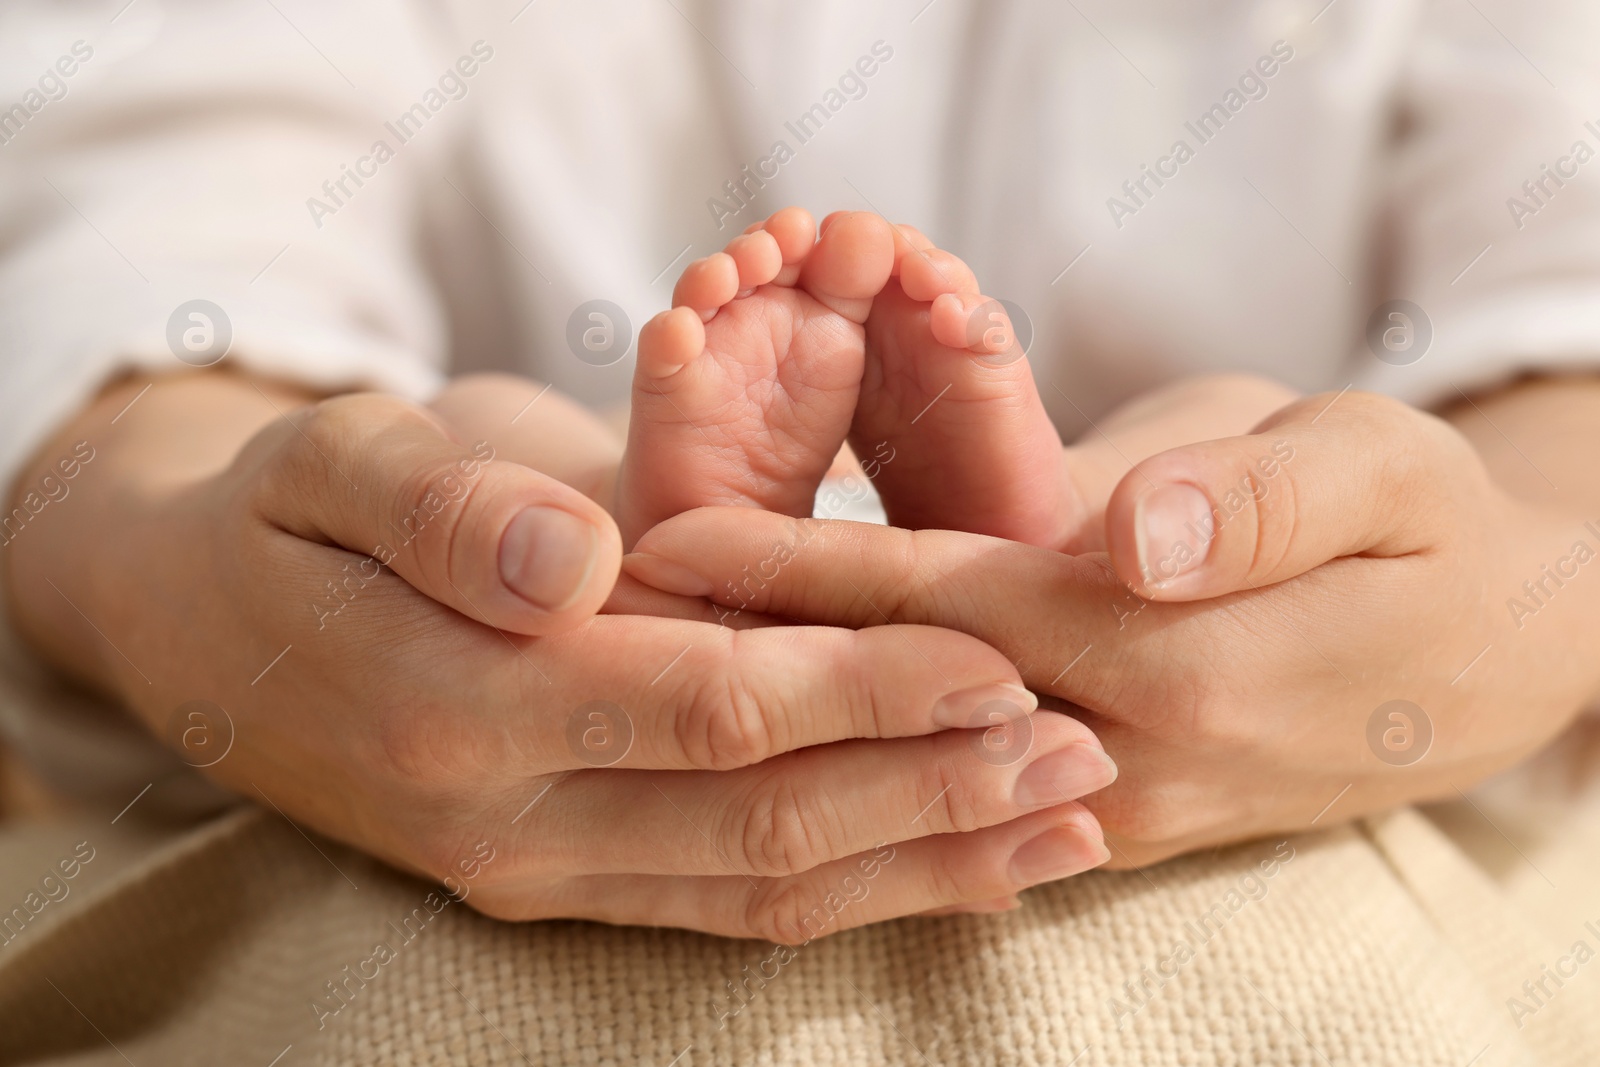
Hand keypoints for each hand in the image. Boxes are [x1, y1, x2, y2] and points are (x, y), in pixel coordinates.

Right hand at [5, 372, 1114, 937]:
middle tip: (1087, 752)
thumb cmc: (282, 522)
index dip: (864, 688)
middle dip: (935, 789)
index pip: (709, 704)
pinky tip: (961, 872)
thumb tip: (578, 557)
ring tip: (1068, 829)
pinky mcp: (560, 881)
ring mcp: (538, 868)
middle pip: (763, 817)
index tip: (1003, 660)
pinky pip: (726, 904)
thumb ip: (451, 513)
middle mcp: (509, 819)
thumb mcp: (333, 467)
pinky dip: (855, 891)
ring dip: (925, 861)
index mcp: (461, 703)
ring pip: (764, 887)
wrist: (197, 624)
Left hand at [623, 387, 1599, 865]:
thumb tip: (1120, 535)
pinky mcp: (1117, 816)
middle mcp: (1123, 750)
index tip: (668, 543)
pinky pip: (968, 802)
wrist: (1501, 656)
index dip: (797, 572)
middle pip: (894, 700)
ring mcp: (1113, 801)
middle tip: (609, 623)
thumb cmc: (1435, 534)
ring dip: (790, 728)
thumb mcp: (1373, 472)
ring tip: (664, 684)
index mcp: (1168, 655)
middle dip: (752, 656)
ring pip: (917, 768)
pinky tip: (788, 750)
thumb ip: (1246, 503)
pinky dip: (872, 770)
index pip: (935, 609)